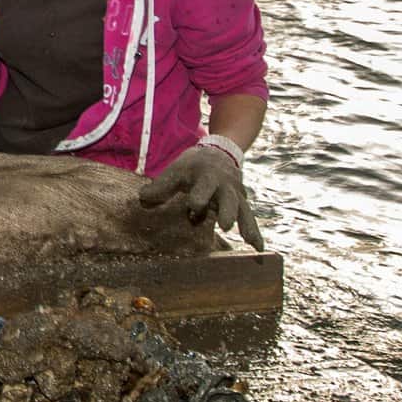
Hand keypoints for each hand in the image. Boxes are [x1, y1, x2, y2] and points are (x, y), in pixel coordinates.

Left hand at [138, 139, 262, 254]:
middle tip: (225, 225)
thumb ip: (161, 186)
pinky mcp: (242, 204)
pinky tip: (259, 249)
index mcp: (207, 175)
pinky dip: (255, 232)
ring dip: (246, 225)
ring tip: (250, 242)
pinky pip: (250, 218)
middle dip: (227, 211)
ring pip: (243, 210)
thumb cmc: (193, 166)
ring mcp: (235, 195)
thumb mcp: (177, 170)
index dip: (199, 195)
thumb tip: (143, 199)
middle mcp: (224, 185)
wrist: (219, 152)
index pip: (204, 186)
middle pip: (228, 198)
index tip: (194, 206)